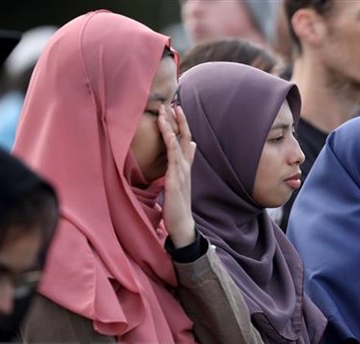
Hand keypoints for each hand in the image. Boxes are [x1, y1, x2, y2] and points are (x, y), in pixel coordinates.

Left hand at [159, 104, 196, 247]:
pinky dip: (171, 145)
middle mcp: (185, 166)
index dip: (182, 124)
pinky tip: (168, 135)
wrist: (183, 223)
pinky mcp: (176, 180)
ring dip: (171, 127)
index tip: (176, 109)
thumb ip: (187, 162)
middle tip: (173, 103)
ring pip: (178, 144)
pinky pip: (173, 159)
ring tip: (165, 112)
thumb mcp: (182, 179)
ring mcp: (181, 172)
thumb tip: (193, 145)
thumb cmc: (179, 203)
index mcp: (186, 166)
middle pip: (185, 138)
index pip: (186, 140)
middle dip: (179, 121)